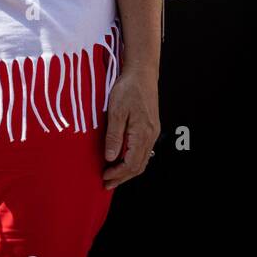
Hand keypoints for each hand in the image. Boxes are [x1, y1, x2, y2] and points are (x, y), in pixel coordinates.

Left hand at [102, 65, 159, 189]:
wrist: (142, 72)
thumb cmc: (128, 88)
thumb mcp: (116, 111)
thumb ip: (114, 135)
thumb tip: (110, 157)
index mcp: (142, 134)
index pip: (131, 164)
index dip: (117, 174)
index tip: (104, 177)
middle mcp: (150, 136)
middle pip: (139, 166)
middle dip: (122, 177)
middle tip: (107, 184)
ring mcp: (152, 132)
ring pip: (142, 159)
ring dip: (128, 170)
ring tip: (114, 176)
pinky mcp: (151, 127)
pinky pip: (143, 150)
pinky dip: (133, 159)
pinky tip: (123, 159)